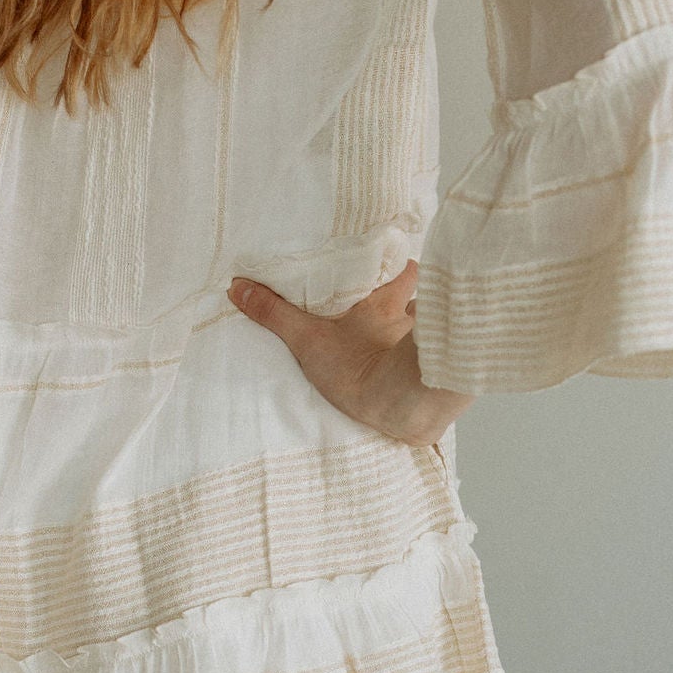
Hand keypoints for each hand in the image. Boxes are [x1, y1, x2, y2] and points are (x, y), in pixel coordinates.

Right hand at [227, 261, 472, 446]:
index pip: (407, 268)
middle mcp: (412, 320)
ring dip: (416, 332)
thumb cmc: (361, 369)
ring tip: (397, 341)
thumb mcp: (309, 340)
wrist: (404, 409)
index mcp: (387, 302)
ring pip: (429, 330)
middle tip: (390, 304)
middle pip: (422, 297)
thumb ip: (275, 314)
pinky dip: (424, 365)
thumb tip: (239, 287)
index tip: (389, 262)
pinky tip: (411, 375)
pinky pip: (433, 364)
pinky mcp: (433, 379)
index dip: (401, 264)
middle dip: (411, 298)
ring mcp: (425, 349)